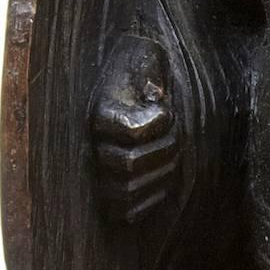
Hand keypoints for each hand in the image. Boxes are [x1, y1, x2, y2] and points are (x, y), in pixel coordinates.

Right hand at [91, 32, 178, 229]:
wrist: (132, 85)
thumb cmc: (140, 71)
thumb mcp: (145, 58)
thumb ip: (148, 69)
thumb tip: (154, 95)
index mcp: (101, 114)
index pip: (131, 130)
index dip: (157, 123)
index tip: (164, 108)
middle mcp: (94, 144)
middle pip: (129, 164)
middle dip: (164, 150)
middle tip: (175, 135)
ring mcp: (101, 171)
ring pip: (128, 189)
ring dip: (161, 173)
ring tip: (171, 154)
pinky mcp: (114, 193)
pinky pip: (128, 211)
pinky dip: (152, 198)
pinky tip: (163, 180)